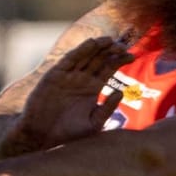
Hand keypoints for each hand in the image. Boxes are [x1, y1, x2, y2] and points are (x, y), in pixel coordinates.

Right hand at [4, 30, 125, 154]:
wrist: (43, 136)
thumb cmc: (69, 133)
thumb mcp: (94, 123)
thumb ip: (107, 109)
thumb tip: (120, 92)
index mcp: (93, 87)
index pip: (109, 68)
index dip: (120, 60)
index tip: (132, 56)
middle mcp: (82, 78)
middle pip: (99, 58)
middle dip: (111, 50)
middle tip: (122, 45)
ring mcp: (68, 75)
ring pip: (85, 56)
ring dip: (97, 47)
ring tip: (109, 40)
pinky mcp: (55, 75)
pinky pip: (69, 60)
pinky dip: (80, 51)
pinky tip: (91, 44)